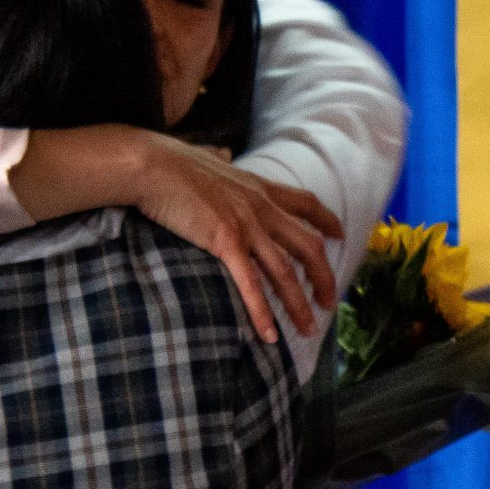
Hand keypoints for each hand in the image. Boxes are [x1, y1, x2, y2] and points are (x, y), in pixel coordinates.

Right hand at [128, 136, 342, 344]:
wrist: (150, 164)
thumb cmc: (170, 161)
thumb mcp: (207, 157)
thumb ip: (220, 159)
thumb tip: (221, 153)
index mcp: (259, 187)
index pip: (306, 203)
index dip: (326, 220)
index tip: (339, 235)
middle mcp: (261, 207)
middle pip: (308, 246)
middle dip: (323, 278)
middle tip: (329, 302)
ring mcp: (246, 225)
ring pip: (286, 272)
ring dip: (299, 304)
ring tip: (308, 329)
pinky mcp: (225, 241)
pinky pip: (251, 284)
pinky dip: (262, 312)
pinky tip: (269, 335)